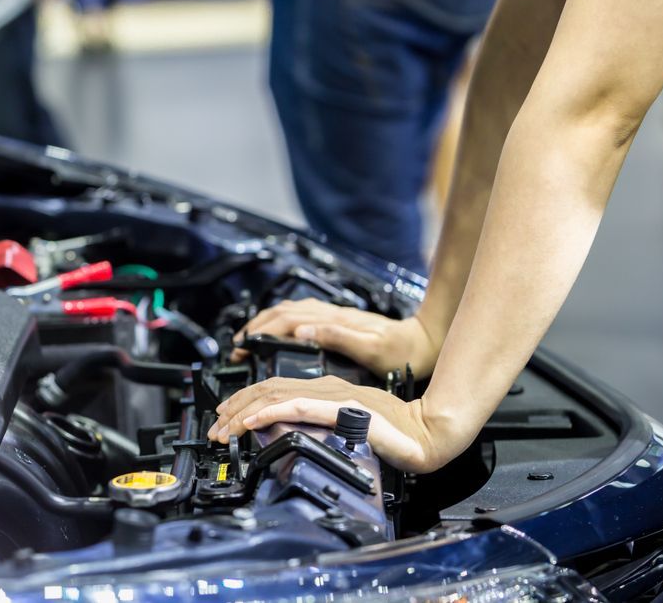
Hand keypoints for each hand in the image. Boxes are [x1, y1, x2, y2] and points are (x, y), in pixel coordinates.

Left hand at [207, 375, 439, 472]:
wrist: (427, 435)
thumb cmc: (396, 435)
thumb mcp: (348, 428)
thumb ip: (321, 425)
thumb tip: (290, 433)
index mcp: (326, 390)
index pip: (274, 389)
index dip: (245, 402)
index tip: (226, 419)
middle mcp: (325, 387)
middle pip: (267, 389)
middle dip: (234, 408)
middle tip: (215, 427)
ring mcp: (332, 395)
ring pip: (274, 396)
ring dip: (243, 412)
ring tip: (224, 427)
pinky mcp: (340, 408)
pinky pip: (296, 407)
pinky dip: (268, 412)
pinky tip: (251, 422)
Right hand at [231, 299, 439, 377]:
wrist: (424, 343)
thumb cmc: (403, 350)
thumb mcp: (372, 348)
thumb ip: (337, 337)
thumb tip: (303, 330)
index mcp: (334, 321)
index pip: (286, 320)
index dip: (261, 331)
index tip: (244, 346)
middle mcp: (331, 315)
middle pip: (282, 312)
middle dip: (255, 326)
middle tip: (238, 346)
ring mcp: (333, 316)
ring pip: (289, 311)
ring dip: (266, 322)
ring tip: (250, 339)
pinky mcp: (338, 322)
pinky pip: (301, 315)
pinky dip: (281, 322)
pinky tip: (278, 332)